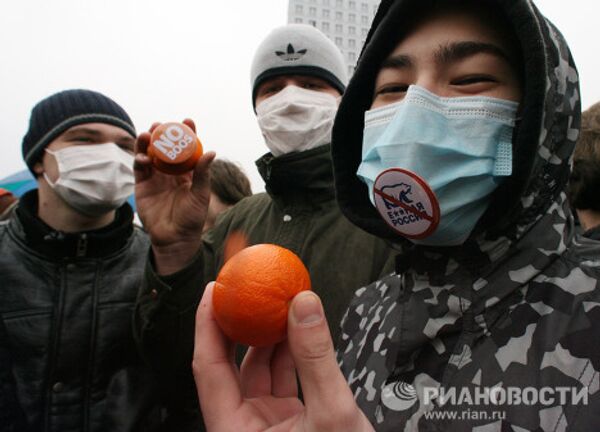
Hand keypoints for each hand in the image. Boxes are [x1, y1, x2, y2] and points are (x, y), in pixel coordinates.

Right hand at [134, 119, 215, 273]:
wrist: (174, 238)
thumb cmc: (192, 218)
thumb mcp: (200, 194)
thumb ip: (203, 173)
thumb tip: (211, 152)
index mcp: (187, 171)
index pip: (186, 148)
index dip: (186, 133)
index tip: (187, 121)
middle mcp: (170, 171)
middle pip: (164, 147)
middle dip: (162, 133)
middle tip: (162, 124)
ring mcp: (155, 177)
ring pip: (149, 153)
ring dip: (147, 142)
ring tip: (148, 133)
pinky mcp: (142, 185)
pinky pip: (139, 167)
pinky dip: (139, 158)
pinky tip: (143, 156)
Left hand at [193, 284, 373, 431]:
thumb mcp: (331, 414)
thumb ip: (315, 358)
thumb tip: (304, 303)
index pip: (208, 368)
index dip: (208, 325)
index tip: (214, 289)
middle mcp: (244, 426)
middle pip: (232, 365)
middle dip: (242, 325)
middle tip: (248, 287)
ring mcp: (266, 424)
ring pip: (260, 370)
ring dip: (272, 336)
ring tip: (282, 303)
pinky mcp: (288, 421)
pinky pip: (283, 378)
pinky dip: (292, 353)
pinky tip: (300, 329)